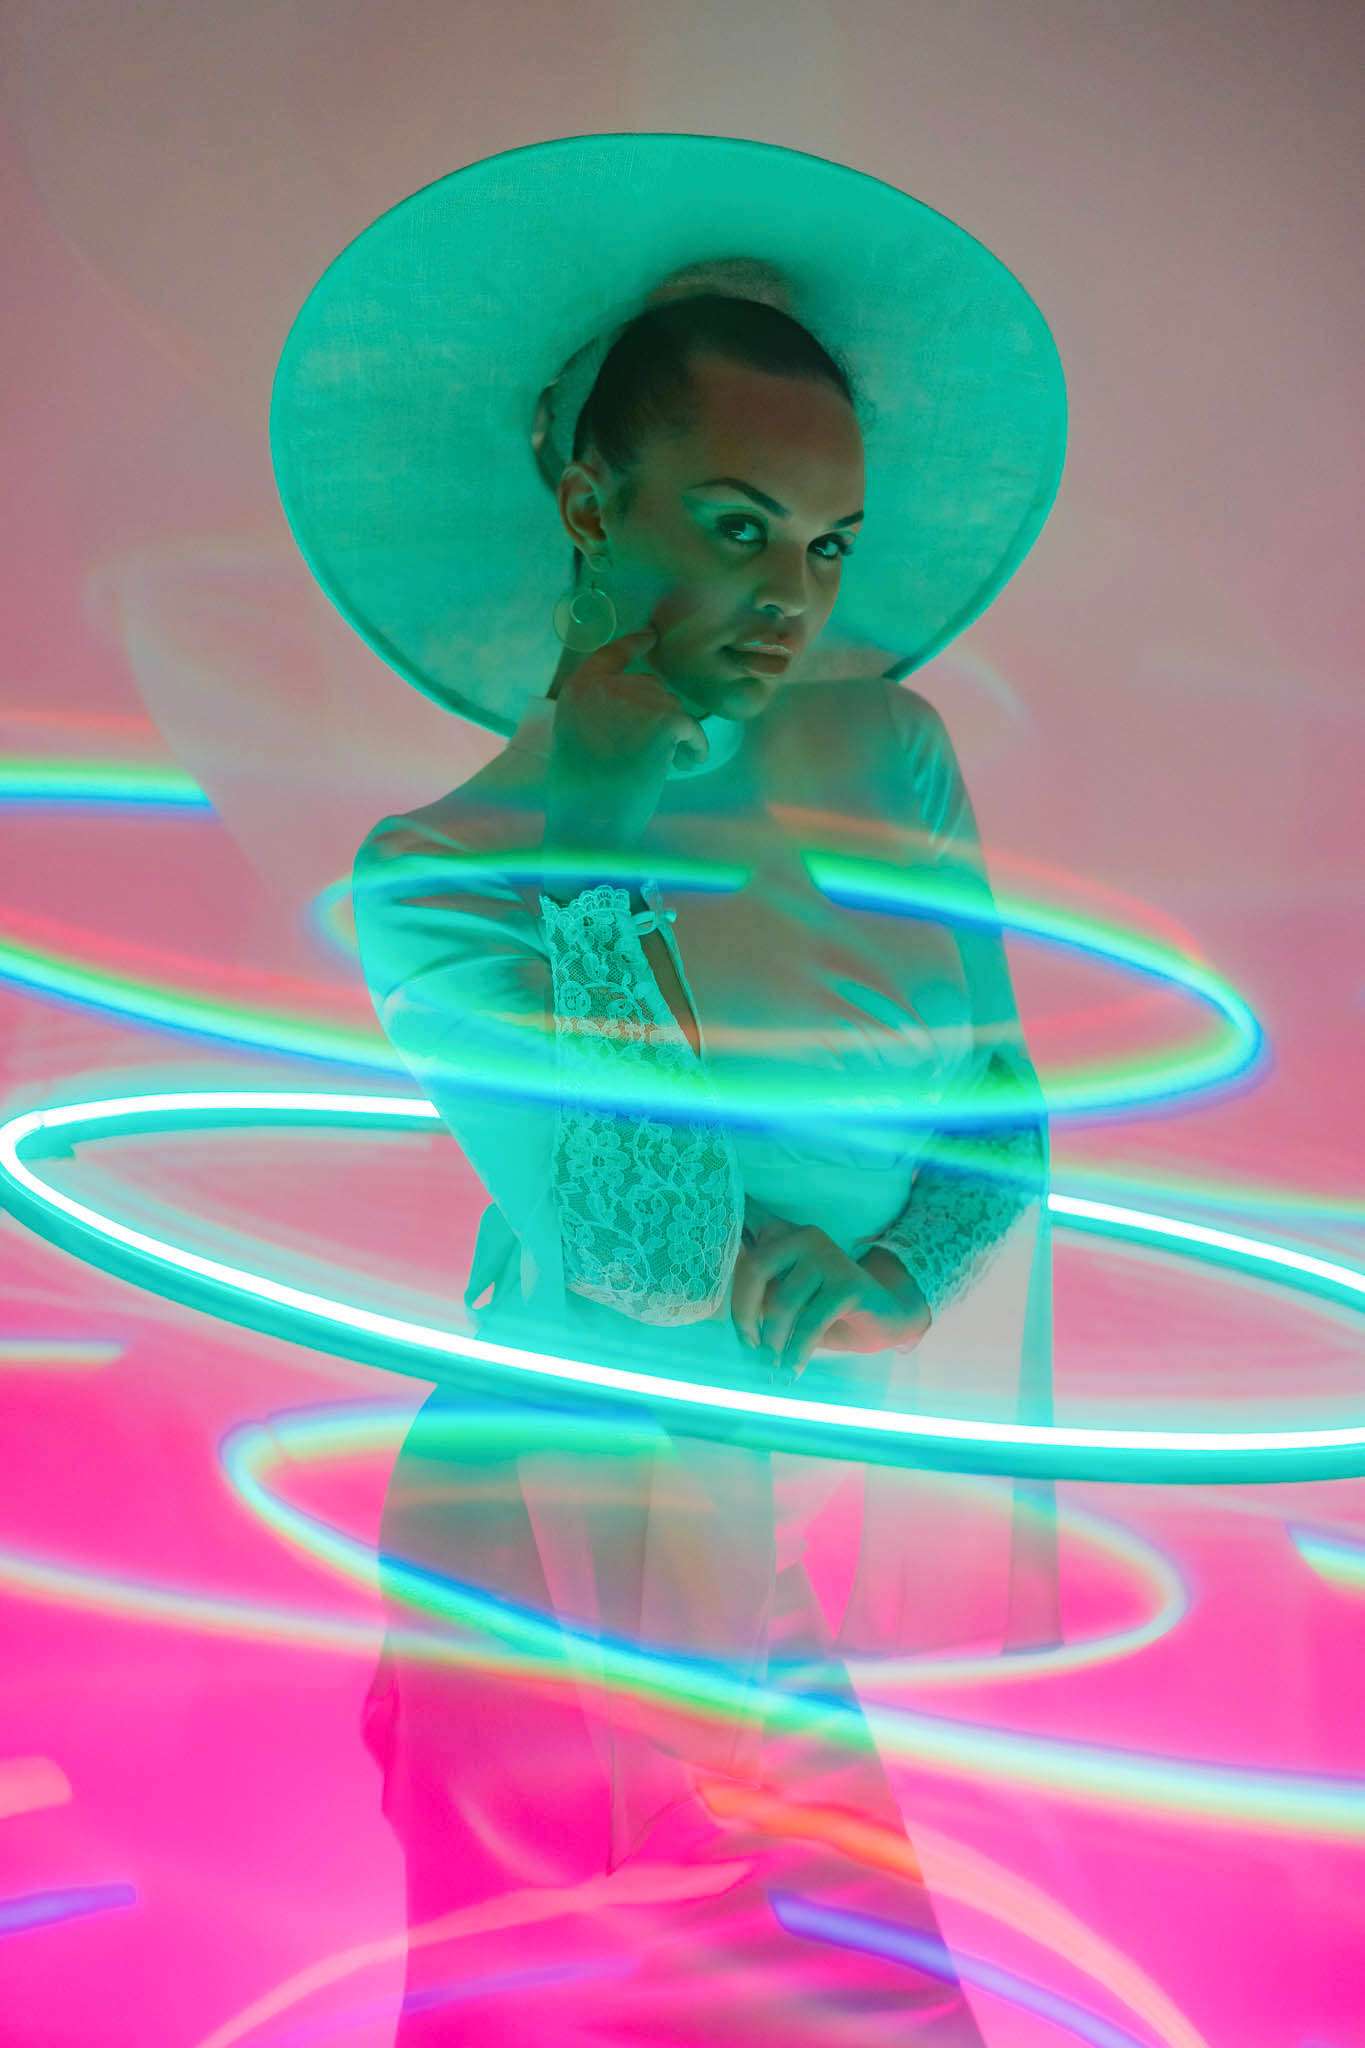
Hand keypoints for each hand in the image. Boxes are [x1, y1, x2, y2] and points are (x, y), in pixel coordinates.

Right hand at [543, 625, 708, 857]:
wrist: (592, 822)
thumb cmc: (579, 796)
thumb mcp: (573, 740)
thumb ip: (596, 713)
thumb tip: (632, 708)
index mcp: (577, 691)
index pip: (609, 654)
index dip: (632, 644)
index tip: (651, 636)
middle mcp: (606, 686)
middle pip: (650, 687)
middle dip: (658, 715)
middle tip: (651, 754)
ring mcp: (637, 700)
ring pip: (674, 708)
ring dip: (676, 736)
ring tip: (663, 768)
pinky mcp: (665, 720)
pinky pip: (692, 728)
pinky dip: (694, 748)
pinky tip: (682, 767)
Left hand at [730, 1196, 932, 1381]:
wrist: (886, 1316)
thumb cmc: (828, 1310)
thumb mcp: (789, 1300)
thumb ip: (762, 1297)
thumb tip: (729, 1320)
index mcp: (785, 1237)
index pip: (745, 1255)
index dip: (732, 1290)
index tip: (736, 1329)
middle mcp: (804, 1238)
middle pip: (755, 1269)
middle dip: (745, 1313)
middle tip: (749, 1347)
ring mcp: (828, 1257)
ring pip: (783, 1301)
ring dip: (773, 1341)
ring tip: (772, 1366)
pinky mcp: (849, 1284)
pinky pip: (811, 1322)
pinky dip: (797, 1350)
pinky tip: (793, 1369)